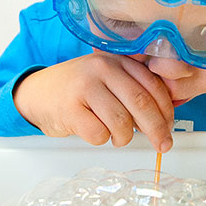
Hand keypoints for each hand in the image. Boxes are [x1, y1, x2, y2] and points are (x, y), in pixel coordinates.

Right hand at [14, 52, 174, 151]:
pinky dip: (102, 140)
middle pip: (141, 103)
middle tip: (162, 145)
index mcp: (117, 60)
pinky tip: (96, 132)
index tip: (169, 127)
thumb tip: (164, 118)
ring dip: (125, 138)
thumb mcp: (106, 79)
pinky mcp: (70, 109)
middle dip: (157, 129)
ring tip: (117, 137)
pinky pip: (99, 133)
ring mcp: (85, 87)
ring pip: (121, 122)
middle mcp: (102, 69)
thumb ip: (133, 89)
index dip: (167, 110)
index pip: (153, 85)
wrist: (36, 93)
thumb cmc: (76, 90)